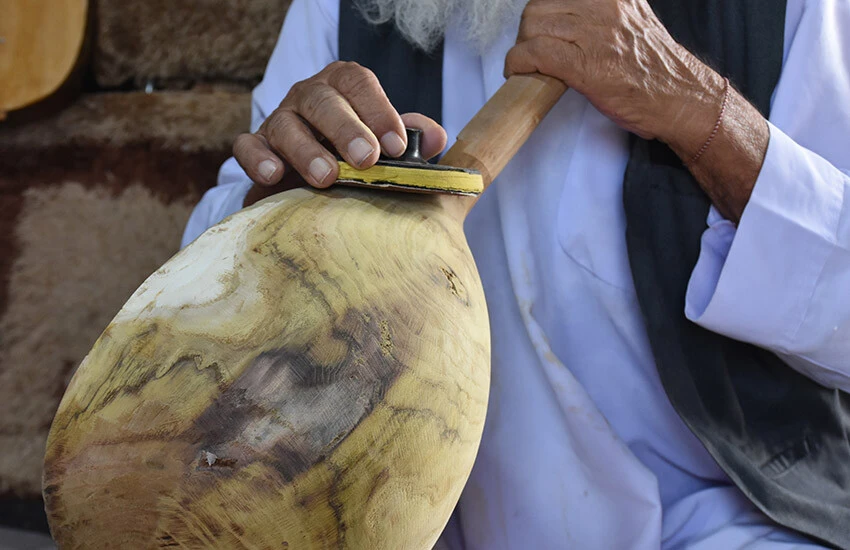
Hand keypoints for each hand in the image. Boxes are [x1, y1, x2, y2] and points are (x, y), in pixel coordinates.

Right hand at [234, 61, 446, 204]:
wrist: (312, 184)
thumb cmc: (357, 158)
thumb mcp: (387, 146)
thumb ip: (412, 139)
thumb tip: (436, 139)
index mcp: (344, 88)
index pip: (358, 83)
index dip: (378, 111)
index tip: (396, 146)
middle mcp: (309, 97)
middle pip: (323, 101)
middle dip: (346, 129)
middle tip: (366, 159)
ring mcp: (280, 120)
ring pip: (286, 125)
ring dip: (307, 151)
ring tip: (326, 177)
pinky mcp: (256, 146)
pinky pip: (248, 146)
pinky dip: (257, 159)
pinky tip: (273, 176)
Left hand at [504, 0, 723, 152]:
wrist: (680, 98)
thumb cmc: (655, 68)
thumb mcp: (632, 20)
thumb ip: (603, 10)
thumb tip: (567, 13)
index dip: (544, 12)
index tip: (542, 28)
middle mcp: (604, 5)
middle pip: (539, 6)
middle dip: (529, 31)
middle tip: (534, 52)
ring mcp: (593, 33)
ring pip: (532, 26)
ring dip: (523, 48)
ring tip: (531, 66)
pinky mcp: (584, 64)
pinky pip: (533, 53)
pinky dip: (519, 63)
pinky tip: (520, 73)